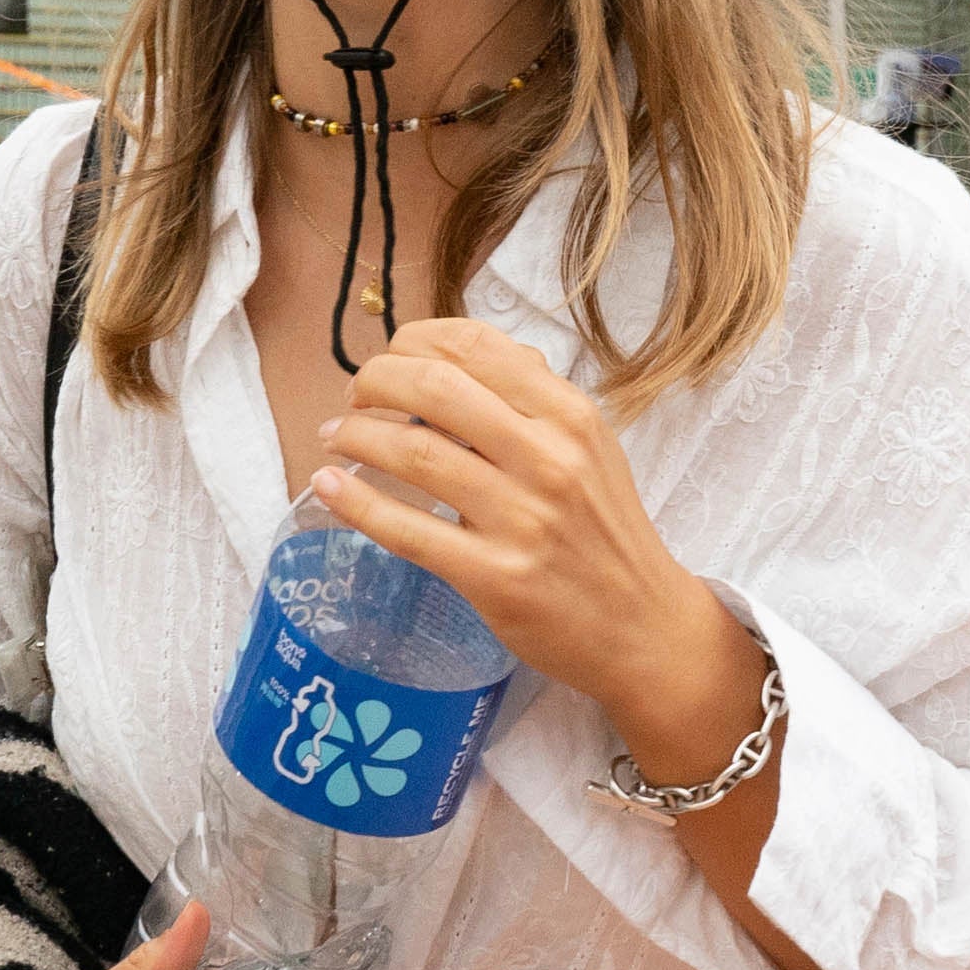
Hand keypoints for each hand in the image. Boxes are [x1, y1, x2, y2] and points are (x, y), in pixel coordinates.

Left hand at [314, 316, 757, 756]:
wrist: (643, 627)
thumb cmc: (604, 534)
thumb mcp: (588, 449)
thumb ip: (530, 402)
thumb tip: (450, 358)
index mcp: (571, 416)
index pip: (475, 346)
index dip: (413, 342)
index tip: (390, 359)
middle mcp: (548, 458)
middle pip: (434, 386)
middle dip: (374, 380)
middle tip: (354, 398)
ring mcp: (521, 519)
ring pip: (413, 452)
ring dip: (356, 435)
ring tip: (334, 436)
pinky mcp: (494, 577)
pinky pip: (407, 530)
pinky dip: (355, 502)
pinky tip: (327, 487)